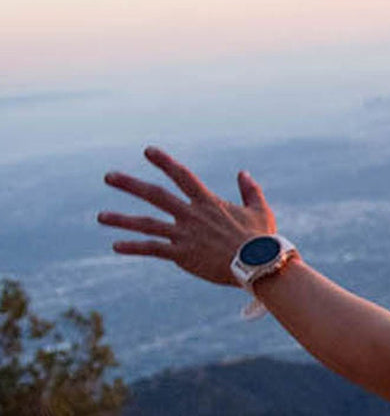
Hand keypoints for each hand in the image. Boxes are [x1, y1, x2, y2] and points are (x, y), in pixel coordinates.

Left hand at [98, 147, 275, 286]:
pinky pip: (153, 249)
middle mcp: (191, 215)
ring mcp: (185, 234)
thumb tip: (243, 173)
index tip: (147, 151)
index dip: (164, 162)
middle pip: (155, 195)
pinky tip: (116, 246)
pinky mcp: (182, 254)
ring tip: (101, 216)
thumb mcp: (260, 211)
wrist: (260, 264)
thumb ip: (250, 190)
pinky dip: (134, 247)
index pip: (182, 176)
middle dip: (130, 185)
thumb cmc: (262, 240)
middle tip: (108, 177)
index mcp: (208, 202)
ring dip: (122, 219)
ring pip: (147, 223)